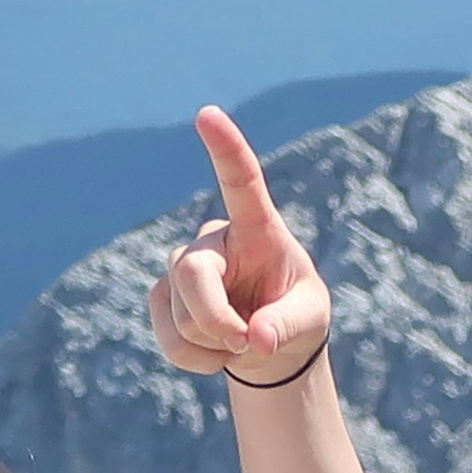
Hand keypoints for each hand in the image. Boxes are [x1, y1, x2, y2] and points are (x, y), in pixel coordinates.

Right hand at [146, 105, 332, 384]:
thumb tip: (253, 338)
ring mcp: (183, 266)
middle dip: (215, 319)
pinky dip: (195, 358)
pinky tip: (216, 353)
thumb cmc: (295, 316)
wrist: (267, 345)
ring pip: (181, 313)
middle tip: (246, 342)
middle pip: (193, 273)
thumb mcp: (309, 321)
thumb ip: (286, 326)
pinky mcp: (162, 296)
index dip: (225, 148)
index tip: (208, 114)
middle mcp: (215, 239)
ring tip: (241, 340)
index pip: (240, 182)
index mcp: (258, 229)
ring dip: (214, 342)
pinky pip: (170, 338)